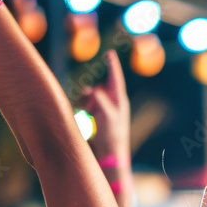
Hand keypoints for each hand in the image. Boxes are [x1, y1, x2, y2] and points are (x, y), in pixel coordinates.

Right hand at [85, 50, 131, 164]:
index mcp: (120, 101)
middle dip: (95, 90)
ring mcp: (106, 108)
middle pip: (103, 86)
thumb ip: (102, 102)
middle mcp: (114, 102)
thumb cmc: (113, 135)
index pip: (116, 79)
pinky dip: (86, 105)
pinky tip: (86, 112)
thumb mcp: (108, 117)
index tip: (110, 53)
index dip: (113, 66)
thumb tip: (95, 89)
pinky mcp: (98, 114)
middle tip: (91, 96)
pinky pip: (89, 103)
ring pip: (94, 95)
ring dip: (88, 99)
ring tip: (89, 111)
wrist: (110, 152)